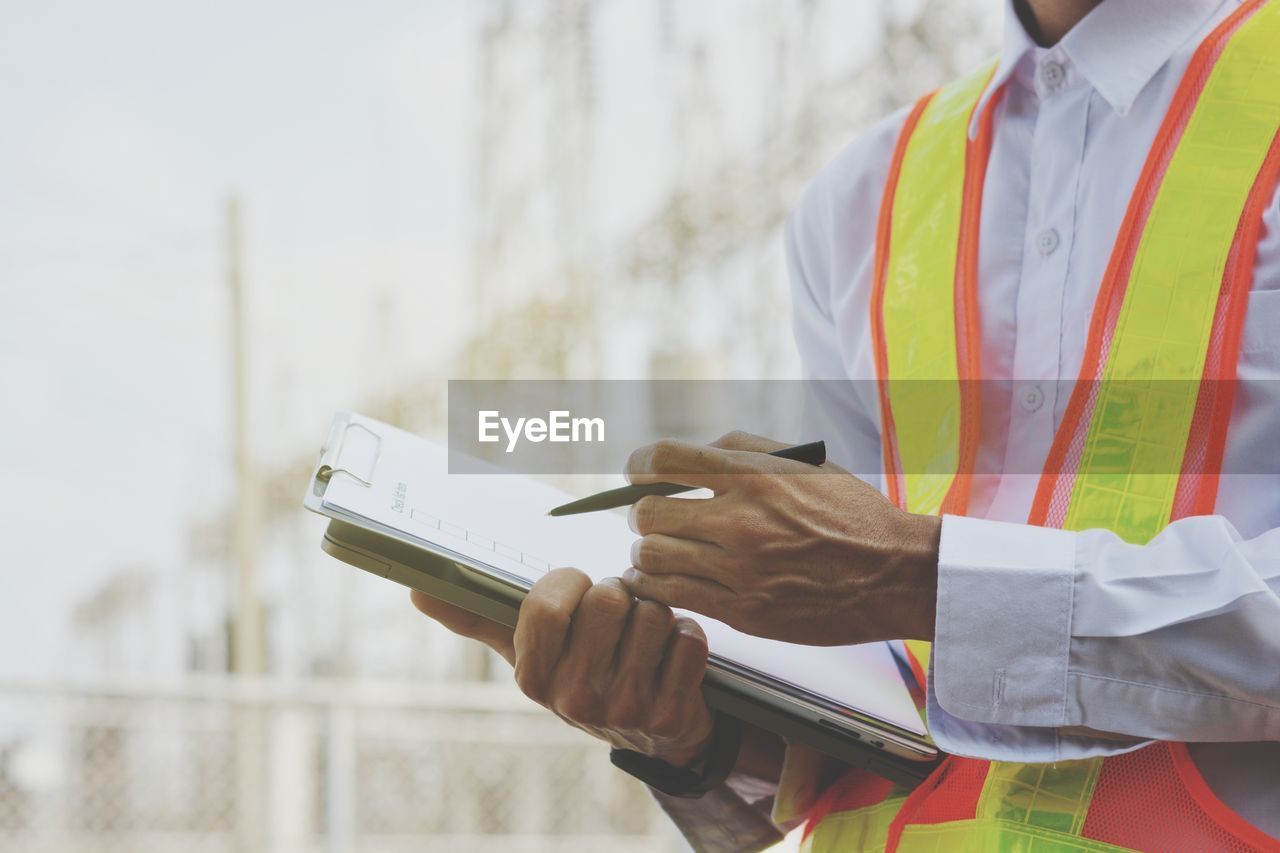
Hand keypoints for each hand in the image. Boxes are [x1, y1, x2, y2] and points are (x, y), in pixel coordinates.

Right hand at [411, 570, 713, 766]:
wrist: (654, 732)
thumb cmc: (584, 670)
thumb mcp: (530, 650)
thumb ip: (478, 616)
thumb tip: (416, 589)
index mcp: (532, 678)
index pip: (544, 604)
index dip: (569, 581)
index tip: (576, 587)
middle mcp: (573, 699)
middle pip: (606, 600)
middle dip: (618, 594)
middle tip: (617, 616)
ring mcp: (623, 710)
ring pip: (651, 614)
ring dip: (655, 614)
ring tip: (643, 636)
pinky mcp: (671, 712)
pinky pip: (689, 639)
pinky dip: (687, 636)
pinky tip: (672, 655)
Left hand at [621, 431, 940, 645]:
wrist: (895, 574)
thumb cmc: (849, 513)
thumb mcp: (803, 463)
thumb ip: (741, 452)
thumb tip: (685, 456)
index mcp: (755, 477)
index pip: (664, 459)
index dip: (639, 463)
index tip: (638, 471)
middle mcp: (742, 521)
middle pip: (648, 512)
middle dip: (641, 512)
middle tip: (651, 518)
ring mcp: (740, 570)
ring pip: (652, 557)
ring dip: (644, 552)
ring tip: (656, 551)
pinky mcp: (743, 612)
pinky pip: (672, 596)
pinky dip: (652, 586)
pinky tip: (656, 581)